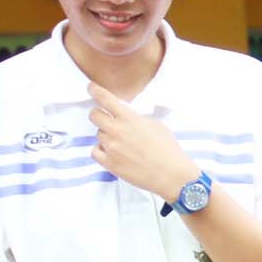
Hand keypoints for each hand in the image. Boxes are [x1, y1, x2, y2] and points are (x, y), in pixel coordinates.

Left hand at [88, 82, 195, 200]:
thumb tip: (127, 118)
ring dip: (106, 136)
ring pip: (97, 135)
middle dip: (98, 115)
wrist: (170, 174)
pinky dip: (101, 150)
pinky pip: (95, 151)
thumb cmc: (167, 150)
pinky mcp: (109, 163)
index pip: (105, 99)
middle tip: (106, 119)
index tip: (91, 88)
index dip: (95, 91)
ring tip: (121, 143)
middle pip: (94, 115)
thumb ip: (137, 119)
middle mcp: (117, 131)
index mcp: (129, 118)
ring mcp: (111, 147)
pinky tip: (112, 152)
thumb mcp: (156, 125)